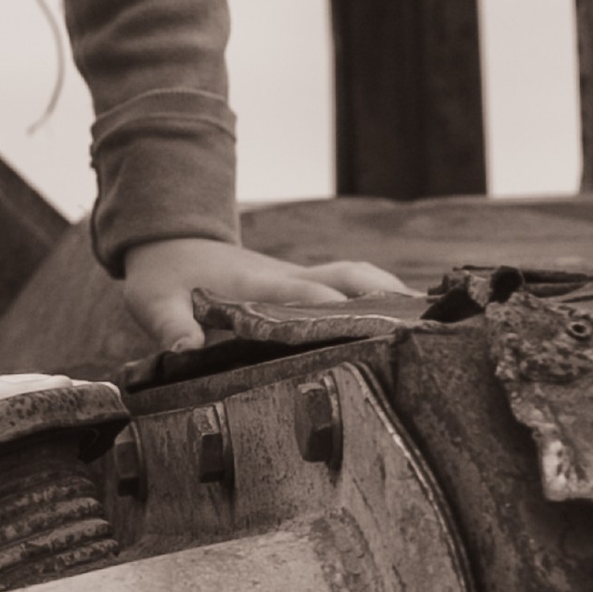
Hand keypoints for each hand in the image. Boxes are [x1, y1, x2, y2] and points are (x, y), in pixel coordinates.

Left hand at [118, 236, 413, 355]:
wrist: (172, 242)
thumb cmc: (164, 277)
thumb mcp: (153, 300)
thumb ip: (170, 324)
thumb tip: (187, 349)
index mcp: (260, 286)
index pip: (308, 296)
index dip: (340, 312)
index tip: (375, 332)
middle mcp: (292, 278)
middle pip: (350, 282)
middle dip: (386, 303)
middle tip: (430, 333)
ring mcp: (304, 278)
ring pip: (360, 277)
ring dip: (394, 294)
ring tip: (439, 326)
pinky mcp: (309, 284)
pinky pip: (355, 284)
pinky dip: (386, 294)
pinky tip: (416, 317)